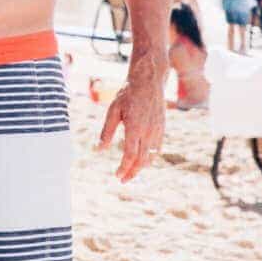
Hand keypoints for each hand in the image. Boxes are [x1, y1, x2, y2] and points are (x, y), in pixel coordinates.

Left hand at [98, 55, 166, 181]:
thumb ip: (107, 131)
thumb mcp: (113, 110)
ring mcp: (157, 131)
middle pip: (142, 160)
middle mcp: (148, 132)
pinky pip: (157, 148)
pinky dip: (150, 157)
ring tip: (130, 172)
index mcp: (135, 128)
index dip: (124, 168)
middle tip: (123, 180)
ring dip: (141, 167)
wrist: (149, 81)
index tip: (117, 176)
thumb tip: (99, 150)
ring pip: (151, 156)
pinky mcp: (161, 128)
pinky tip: (143, 160)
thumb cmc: (128, 93)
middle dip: (132, 172)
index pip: (130, 155)